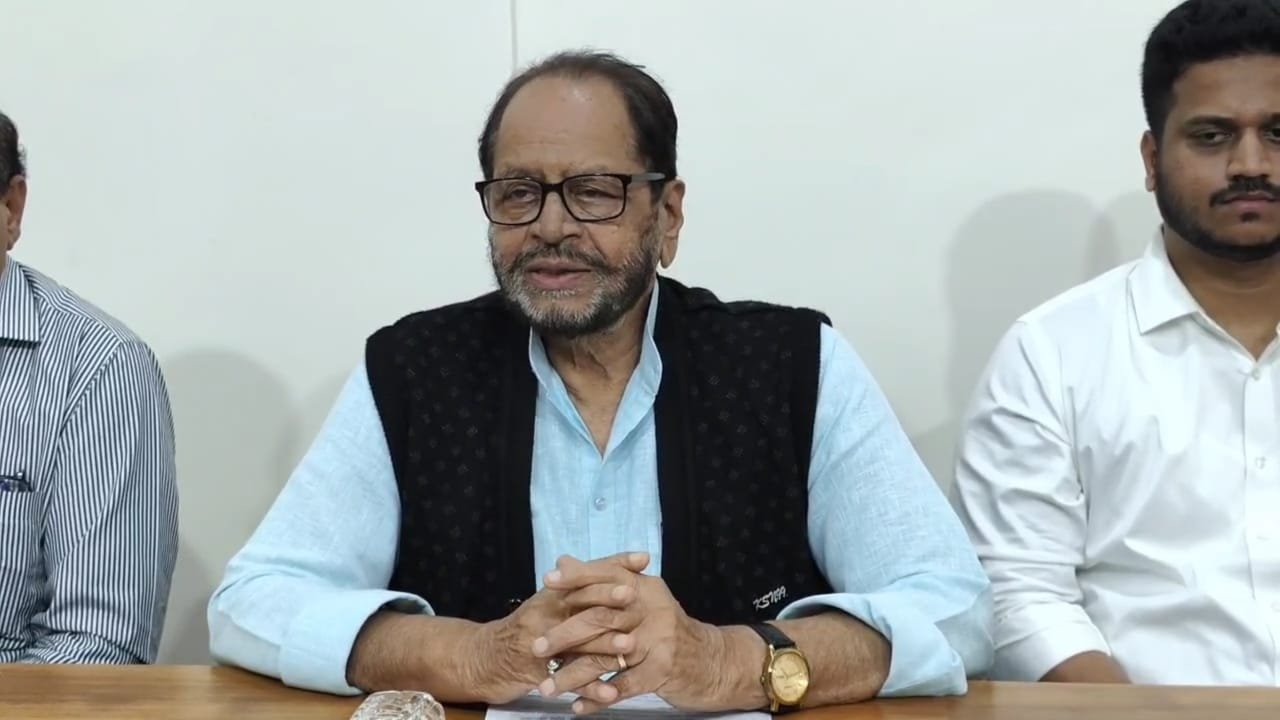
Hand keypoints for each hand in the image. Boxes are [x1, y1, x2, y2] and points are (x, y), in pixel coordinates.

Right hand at [474, 553, 648, 703]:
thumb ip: (586, 583)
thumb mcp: (552, 599)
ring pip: (578, 644)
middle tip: (636, 602)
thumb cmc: (529, 627)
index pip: (587, 576)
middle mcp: (547, 614)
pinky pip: (569, 681)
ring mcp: (543, 644)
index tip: (640, 565)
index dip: (614, 569)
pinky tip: (611, 692)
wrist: (488, 658)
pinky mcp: (539, 674)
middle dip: (610, 602)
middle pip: (582, 604)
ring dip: (605, 645)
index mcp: (554, 594)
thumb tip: (631, 561)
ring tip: (631, 646)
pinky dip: (591, 687)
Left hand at [534, 552, 732, 713]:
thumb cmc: (668, 631)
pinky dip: (600, 698)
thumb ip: (604, 581)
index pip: (608, 575)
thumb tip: (563, 560)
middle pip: (603, 617)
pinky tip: (578, 706)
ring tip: (548, 686)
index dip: (577, 577)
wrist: (714, 661)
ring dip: (575, 674)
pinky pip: (625, 686)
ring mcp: (660, 640)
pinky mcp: (664, 670)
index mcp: (646, 588)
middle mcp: (653, 609)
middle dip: (565, 634)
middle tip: (537, 648)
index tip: (546, 582)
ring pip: (608, 656)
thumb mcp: (643, 599)